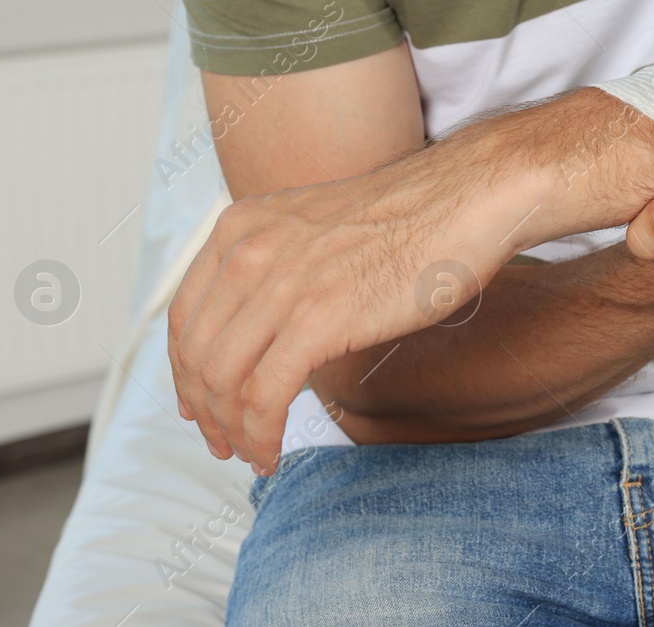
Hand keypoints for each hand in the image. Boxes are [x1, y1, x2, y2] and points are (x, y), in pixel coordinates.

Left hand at [167, 88, 653, 475]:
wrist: (470, 196)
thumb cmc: (416, 216)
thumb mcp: (322, 228)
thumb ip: (283, 267)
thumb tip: (270, 329)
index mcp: (244, 225)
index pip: (185, 314)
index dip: (184, 373)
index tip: (200, 407)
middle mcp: (249, 250)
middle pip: (197, 354)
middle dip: (206, 412)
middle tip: (225, 445)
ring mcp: (282, 283)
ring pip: (223, 382)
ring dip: (232, 432)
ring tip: (254, 456)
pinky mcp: (318, 318)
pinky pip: (263, 396)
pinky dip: (260, 435)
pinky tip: (273, 454)